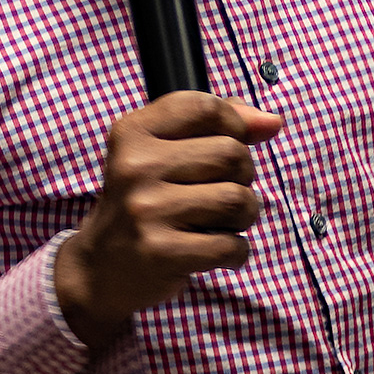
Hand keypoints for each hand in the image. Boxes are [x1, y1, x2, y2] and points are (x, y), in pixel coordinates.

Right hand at [54, 91, 282, 347]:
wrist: (101, 267)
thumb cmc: (145, 201)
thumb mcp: (163, 152)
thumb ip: (216, 127)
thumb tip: (272, 122)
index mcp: (133, 132)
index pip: (205, 107)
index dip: (234, 124)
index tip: (228, 145)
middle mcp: (135, 166)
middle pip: (232, 153)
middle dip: (242, 177)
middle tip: (218, 193)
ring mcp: (146, 210)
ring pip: (237, 199)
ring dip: (243, 216)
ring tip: (219, 223)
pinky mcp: (161, 251)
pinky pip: (232, 245)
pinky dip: (235, 252)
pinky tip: (213, 251)